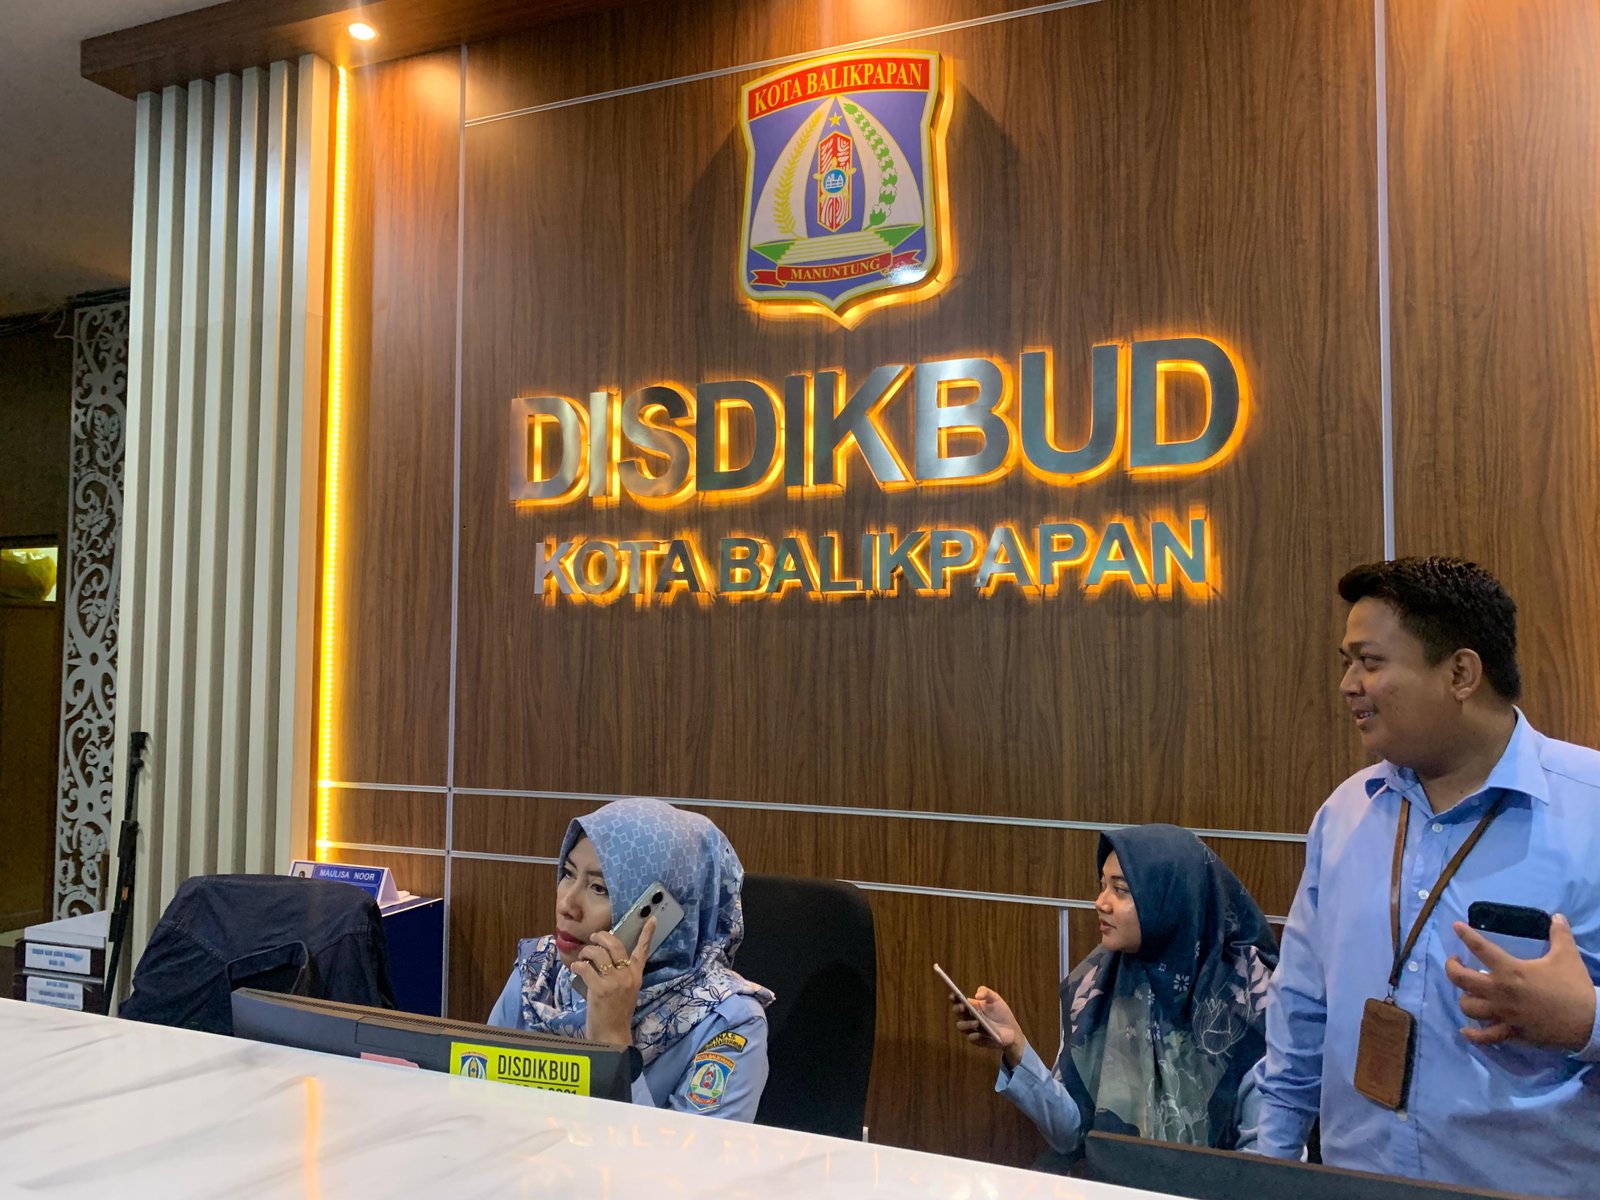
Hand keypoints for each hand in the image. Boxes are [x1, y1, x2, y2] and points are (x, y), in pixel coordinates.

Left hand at [573, 915, 654, 1045]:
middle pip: (615, 944)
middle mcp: (627, 975)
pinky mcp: (599, 988)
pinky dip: (577, 966)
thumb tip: (605, 955)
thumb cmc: (616, 1012)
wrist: (612, 1033)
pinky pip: (585, 968)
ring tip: (582, 957)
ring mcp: (614, 982)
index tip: (651, 919)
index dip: (647, 933)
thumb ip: (621, 974)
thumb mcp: (626, 990)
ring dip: (586, 951)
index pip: (643, 950)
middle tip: (594, 938)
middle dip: (602, 936)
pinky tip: (575, 969)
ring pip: (598, 953)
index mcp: (636, 975)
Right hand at [950, 985, 1025, 1069]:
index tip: (953, 994)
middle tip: (963, 1006)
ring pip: (961, 1026)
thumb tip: (977, 996)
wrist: (1012, 1030)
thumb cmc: (1002, 1013)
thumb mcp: (996, 999)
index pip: (959, 1001)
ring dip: (966, 1023)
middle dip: (958, 1009)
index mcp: (972, 1006)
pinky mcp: (977, 1040)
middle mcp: (969, 1017)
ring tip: (977, 1022)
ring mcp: (972, 1029)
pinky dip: (974, 1036)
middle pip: (958, 1013)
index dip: (954, 998)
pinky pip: (971, 1038)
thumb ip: (986, 992)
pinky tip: (979, 1033)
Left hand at [1445, 915, 1596, 1051]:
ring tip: (1469, 992)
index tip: (1456, 927)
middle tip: (1455, 962)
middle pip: (1461, 979)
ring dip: (1465, 998)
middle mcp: (1500, 991)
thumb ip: (1559, 934)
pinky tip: (1466, 1031)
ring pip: (1468, 1007)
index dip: (1466, 935)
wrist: (1589, 1021)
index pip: (1481, 948)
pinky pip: (1485, 1036)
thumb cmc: (1574, 987)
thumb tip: (1558, 916)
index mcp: (1511, 970)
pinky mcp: (1511, 1031)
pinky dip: (1473, 1035)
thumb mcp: (1567, 956)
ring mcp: (1503, 1014)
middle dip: (1452, 968)